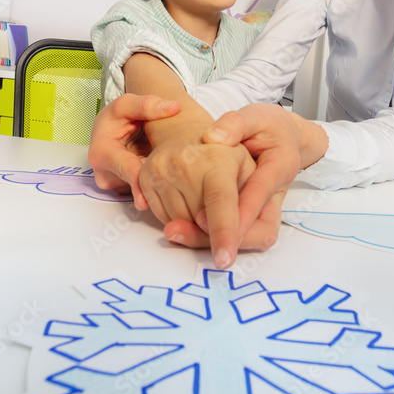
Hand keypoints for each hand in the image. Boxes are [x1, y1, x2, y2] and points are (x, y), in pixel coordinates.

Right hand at [87, 94, 179, 208]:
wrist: (109, 129)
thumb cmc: (116, 117)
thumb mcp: (127, 104)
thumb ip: (147, 104)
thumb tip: (172, 108)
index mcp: (102, 153)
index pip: (128, 169)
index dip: (145, 180)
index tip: (157, 193)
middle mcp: (106, 174)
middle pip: (138, 183)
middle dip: (159, 182)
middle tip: (183, 185)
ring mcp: (116, 184)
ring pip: (143, 188)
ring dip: (160, 183)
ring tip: (178, 175)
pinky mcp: (127, 189)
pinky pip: (146, 189)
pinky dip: (158, 183)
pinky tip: (170, 175)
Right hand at [139, 139, 255, 266]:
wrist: (188, 132)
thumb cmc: (226, 155)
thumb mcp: (250, 171)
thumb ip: (247, 204)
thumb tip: (221, 231)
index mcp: (217, 160)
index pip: (220, 203)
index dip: (224, 233)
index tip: (225, 260)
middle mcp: (184, 163)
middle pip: (198, 221)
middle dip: (213, 230)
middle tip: (224, 216)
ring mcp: (160, 170)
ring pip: (178, 224)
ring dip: (193, 225)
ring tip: (203, 201)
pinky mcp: (144, 178)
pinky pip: (162, 218)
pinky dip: (177, 219)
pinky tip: (187, 200)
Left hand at [163, 103, 323, 257]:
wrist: (282, 139)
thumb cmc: (268, 127)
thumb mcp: (255, 117)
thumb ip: (236, 124)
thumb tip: (214, 137)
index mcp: (279, 167)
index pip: (258, 193)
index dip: (235, 212)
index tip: (206, 221)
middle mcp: (276, 195)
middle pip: (257, 230)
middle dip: (221, 236)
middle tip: (181, 232)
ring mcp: (267, 211)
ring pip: (248, 239)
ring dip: (210, 240)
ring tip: (174, 232)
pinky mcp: (254, 219)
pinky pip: (237, 236)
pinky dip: (209, 236)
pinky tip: (180, 228)